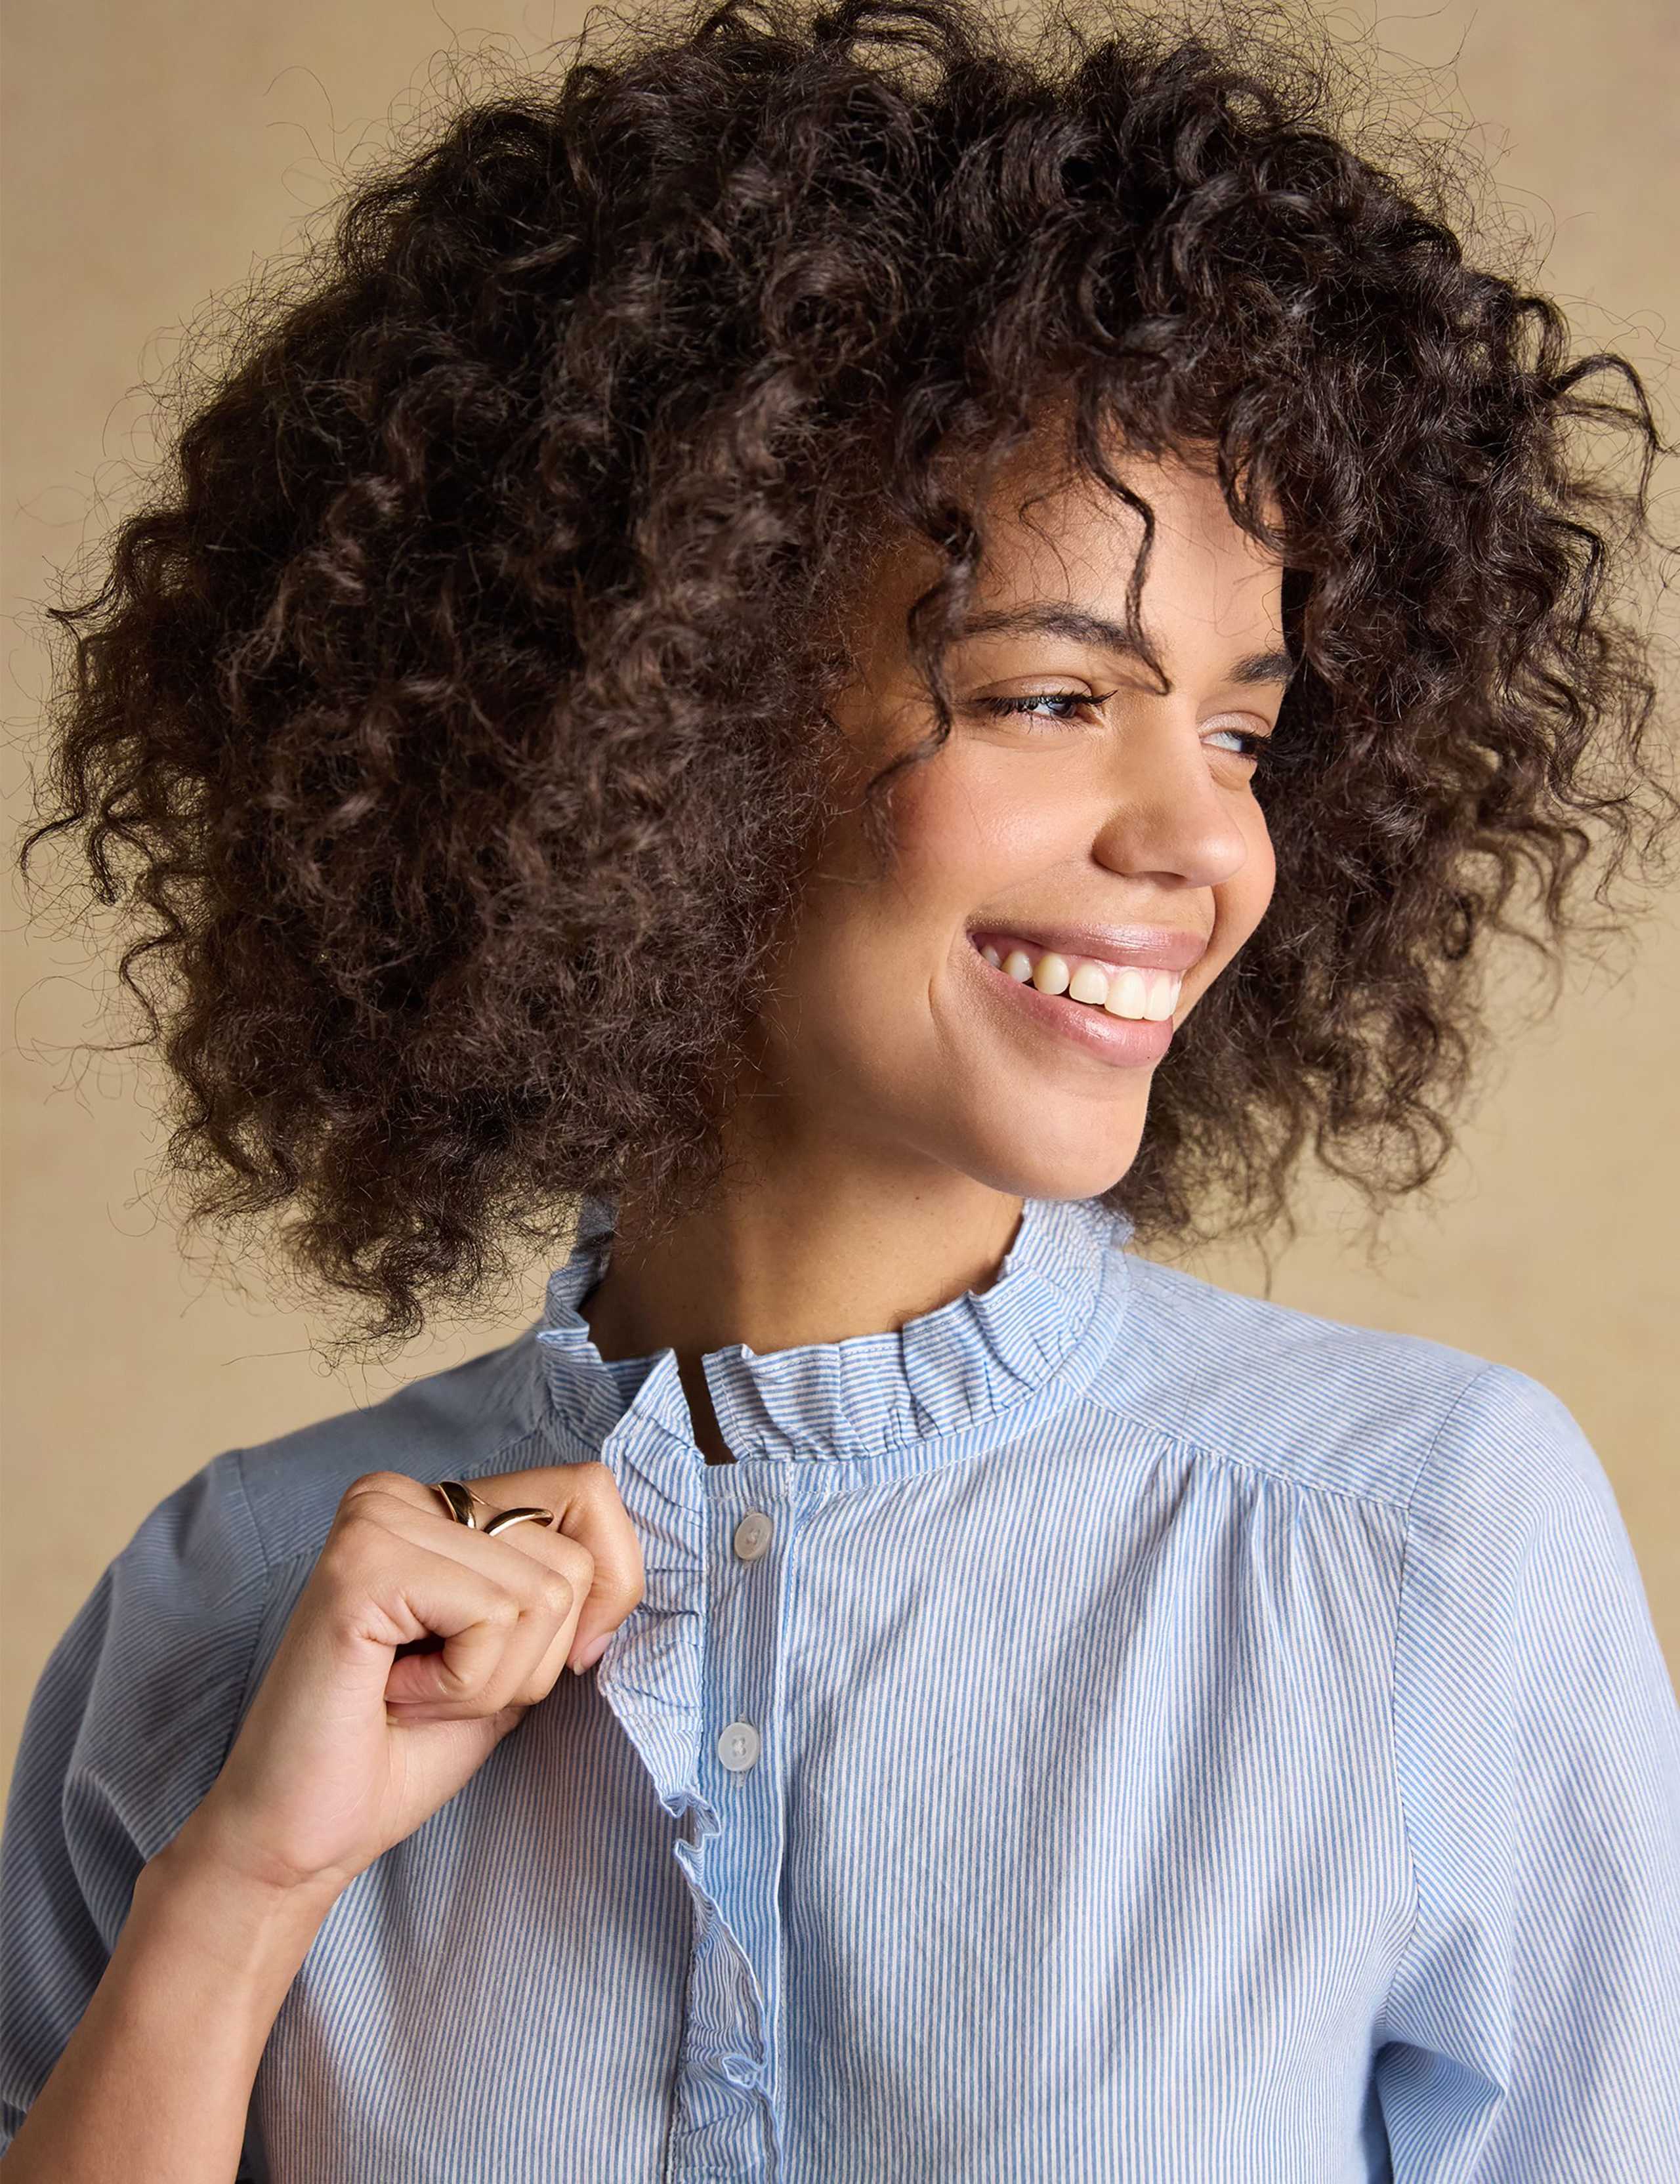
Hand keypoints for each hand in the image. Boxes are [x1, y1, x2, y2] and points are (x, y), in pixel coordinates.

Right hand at [169, 1464, 642, 1905]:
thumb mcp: (515, 1658)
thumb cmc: (401, 1752)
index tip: (553, 1658)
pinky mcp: (362, 1564)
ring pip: (543, 1592)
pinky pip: (494, 1616)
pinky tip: (397, 1694)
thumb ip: (565, 1594)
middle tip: (444, 1687)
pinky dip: (465, 1685)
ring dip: (495, 1680)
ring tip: (416, 1692)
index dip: (608, 1586)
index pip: (592, 1489)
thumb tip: (631, 1566)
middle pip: (574, 1555)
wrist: (300, 1836)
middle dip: (536, 1657)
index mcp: (439, 1503)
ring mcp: (378, 1518)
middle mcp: (402, 1492)